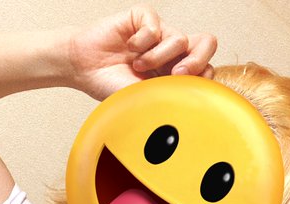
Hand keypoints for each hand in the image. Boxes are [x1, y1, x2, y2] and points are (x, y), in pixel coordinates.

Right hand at [67, 3, 216, 100]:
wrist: (83, 70)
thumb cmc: (111, 87)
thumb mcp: (144, 99)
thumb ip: (170, 96)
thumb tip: (194, 100)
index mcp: (175, 73)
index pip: (207, 68)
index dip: (201, 77)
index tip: (183, 88)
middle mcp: (171, 52)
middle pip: (206, 44)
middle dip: (196, 61)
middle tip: (177, 73)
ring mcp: (159, 33)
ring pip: (179, 40)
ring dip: (157, 57)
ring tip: (137, 66)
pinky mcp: (144, 18)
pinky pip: (155, 26)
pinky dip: (142, 42)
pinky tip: (129, 49)